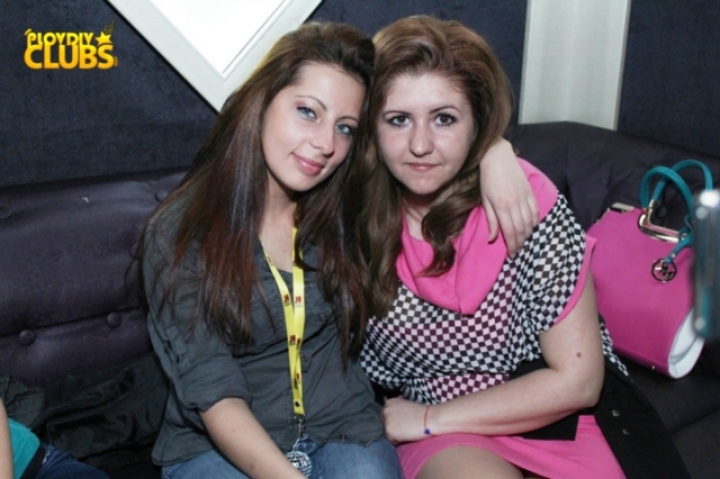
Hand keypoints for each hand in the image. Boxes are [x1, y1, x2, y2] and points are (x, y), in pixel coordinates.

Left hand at [382, 396, 429, 443]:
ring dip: (396, 434)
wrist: (429, 419)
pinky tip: (407, 436)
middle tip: (405, 428)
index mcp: (389, 402)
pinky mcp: (389, 432)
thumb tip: (395, 419)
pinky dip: (399, 440)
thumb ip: (397, 410)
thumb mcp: (405, 405)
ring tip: (407, 431)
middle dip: (393, 427)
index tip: (402, 422)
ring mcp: (386, 421)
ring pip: (388, 433)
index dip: (394, 420)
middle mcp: (385, 410)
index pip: (386, 415)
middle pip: (384, 424)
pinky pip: (392, 440)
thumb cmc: (421, 413)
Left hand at [479, 138, 538, 255]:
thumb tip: (493, 239)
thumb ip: (490, 220)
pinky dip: (535, 222)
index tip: (512, 255)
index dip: (512, 246)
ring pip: (530, 222)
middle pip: (521, 230)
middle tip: (518, 252)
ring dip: (528, 235)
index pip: (510, 232)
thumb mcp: (484, 200)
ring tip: (523, 242)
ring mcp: (525, 197)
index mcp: (501, 206)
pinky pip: (536, 211)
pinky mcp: (530, 192)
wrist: (497, 157)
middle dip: (520, 244)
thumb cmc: (487, 179)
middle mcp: (515, 203)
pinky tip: (531, 228)